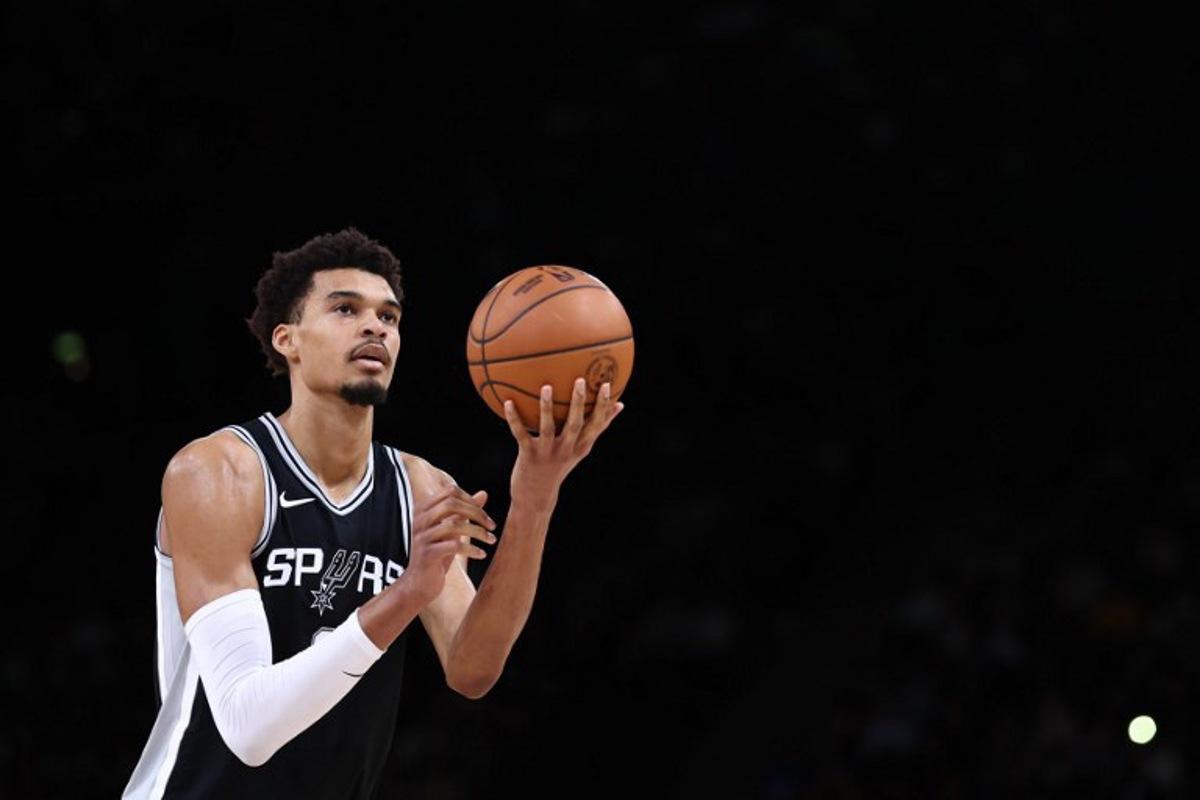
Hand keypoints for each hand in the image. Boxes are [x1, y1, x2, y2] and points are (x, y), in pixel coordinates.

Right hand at [399, 484, 495, 605]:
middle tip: (492, 526)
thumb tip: (484, 493)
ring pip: (454, 525)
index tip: (485, 515)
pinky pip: (453, 546)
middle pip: (451, 503)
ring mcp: (421, 537)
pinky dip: (471, 549)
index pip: (450, 491)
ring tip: (491, 540)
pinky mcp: (427, 554)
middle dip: (476, 513)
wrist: (419, 584)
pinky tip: (481, 554)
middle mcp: (419, 519)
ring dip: (478, 532)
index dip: (471, 499)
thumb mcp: (452, 530)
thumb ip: (465, 511)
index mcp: (424, 509)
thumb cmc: (437, 554)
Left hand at [503, 377, 624, 508]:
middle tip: (580, 380)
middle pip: (575, 424)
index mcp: (581, 446)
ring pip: (548, 427)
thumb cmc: (560, 464)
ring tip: (547, 386)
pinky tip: (508, 402)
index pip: (596, 424)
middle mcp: (567, 449)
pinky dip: (514, 419)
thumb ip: (597, 427)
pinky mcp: (529, 456)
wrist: (537, 496)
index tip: (606, 384)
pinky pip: (521, 434)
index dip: (602, 405)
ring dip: (547, 407)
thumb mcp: (581, 448)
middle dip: (578, 403)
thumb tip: (620, 404)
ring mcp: (548, 453)